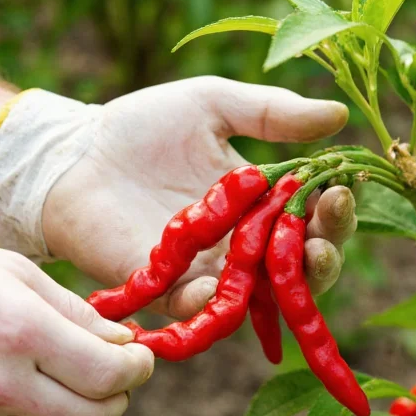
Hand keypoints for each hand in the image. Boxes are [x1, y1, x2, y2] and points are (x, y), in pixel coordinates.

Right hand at [0, 229, 153, 415]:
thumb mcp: (15, 272)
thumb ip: (76, 312)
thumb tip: (122, 342)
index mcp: (19, 332)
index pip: (107, 375)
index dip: (137, 369)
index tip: (140, 357)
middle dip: (118, 398)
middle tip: (118, 376)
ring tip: (78, 387)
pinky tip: (37, 405)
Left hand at [42, 76, 356, 318]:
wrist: (74, 153)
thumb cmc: (141, 127)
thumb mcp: (212, 104)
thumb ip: (272, 112)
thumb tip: (340, 116)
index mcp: (259, 203)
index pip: (312, 218)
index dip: (334, 209)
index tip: (341, 187)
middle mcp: (241, 245)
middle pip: (302, 266)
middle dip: (327, 251)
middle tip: (330, 226)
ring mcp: (207, 273)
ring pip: (266, 297)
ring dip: (296, 284)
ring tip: (311, 255)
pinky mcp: (169, 292)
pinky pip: (204, 311)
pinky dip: (222, 305)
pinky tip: (237, 282)